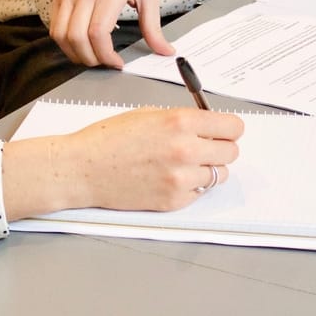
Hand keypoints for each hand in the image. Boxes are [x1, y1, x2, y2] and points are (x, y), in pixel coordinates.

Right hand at [2, 107, 243, 219]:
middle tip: (204, 148)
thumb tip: (208, 126)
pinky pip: (199, 193)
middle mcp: (186, 150)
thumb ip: (182, 119)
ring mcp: (181, 179)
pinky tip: (169, 178)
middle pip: (231, 152)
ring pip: (219, 175)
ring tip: (184, 165)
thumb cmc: (109, 139)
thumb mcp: (149, 114)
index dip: (228, 129)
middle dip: (220, 148)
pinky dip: (191, 187)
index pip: (233, 127)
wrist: (82, 169)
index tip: (223, 131)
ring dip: (208, 169)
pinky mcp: (173, 201)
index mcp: (181, 122)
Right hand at [49, 0, 174, 68]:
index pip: (98, 31)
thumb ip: (153, 26)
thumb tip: (165, 51)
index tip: (116, 62)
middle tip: (104, 62)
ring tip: (91, 56)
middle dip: (91, 59)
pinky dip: (65, 43)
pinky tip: (80, 45)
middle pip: (77, 37)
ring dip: (75, 54)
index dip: (105, 55)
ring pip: (61, 35)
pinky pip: (55, 27)